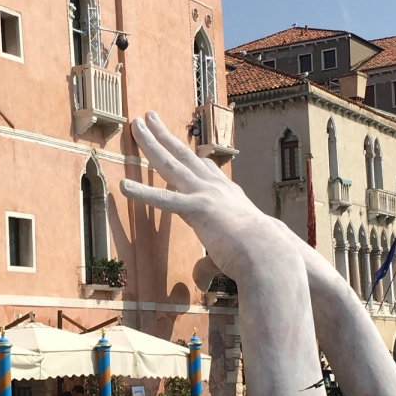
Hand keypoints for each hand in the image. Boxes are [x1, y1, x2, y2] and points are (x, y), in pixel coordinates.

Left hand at [121, 113, 298, 278]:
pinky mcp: (198, 209)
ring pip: (170, 163)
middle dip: (164, 134)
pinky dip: (143, 192)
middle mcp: (216, 187)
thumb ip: (208, 263)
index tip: (186, 146)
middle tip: (149, 117)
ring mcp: (205, 194)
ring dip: (151, 143)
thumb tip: (198, 278)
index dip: (194, 158)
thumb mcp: (233, 253)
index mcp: (228, 195)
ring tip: (136, 125)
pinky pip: (164, 199)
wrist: (270, 253)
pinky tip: (124, 185)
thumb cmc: (259, 255)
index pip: (207, 171)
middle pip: (184, 155)